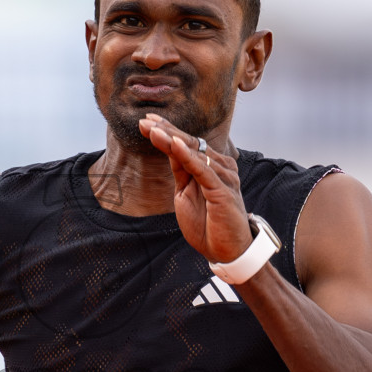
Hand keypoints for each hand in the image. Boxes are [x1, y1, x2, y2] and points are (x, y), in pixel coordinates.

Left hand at [138, 114, 253, 262]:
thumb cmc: (208, 224)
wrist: (226, 251)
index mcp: (211, 166)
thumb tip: (169, 149)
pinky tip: (175, 145)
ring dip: (172, 140)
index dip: (167, 130)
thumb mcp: (186, 193)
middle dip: (166, 130)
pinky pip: (203, 170)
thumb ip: (181, 171)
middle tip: (145, 121)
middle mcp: (220, 167)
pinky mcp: (223, 190)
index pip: (187, 144)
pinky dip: (188, 156)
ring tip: (154, 130)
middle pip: (190, 143)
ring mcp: (223, 177)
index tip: (146, 121)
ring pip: (195, 153)